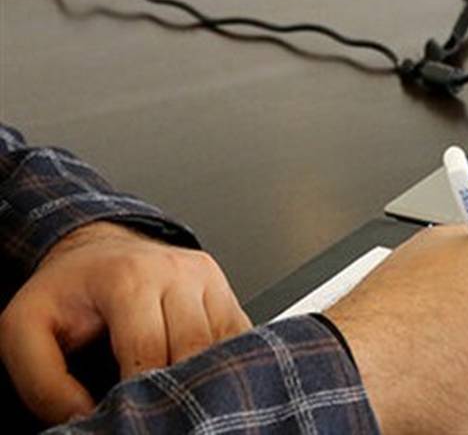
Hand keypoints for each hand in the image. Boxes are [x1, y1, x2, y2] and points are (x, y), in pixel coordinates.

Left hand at [0, 221, 251, 423]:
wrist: (97, 250)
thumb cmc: (66, 291)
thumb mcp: (24, 332)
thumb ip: (44, 383)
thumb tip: (85, 418)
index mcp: (128, 278)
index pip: (147, 349)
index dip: (140, 392)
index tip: (131, 415)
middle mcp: (176, 272)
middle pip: (193, 348)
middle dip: (175, 390)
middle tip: (157, 414)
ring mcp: (207, 279)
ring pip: (223, 344)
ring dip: (203, 378)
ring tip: (178, 402)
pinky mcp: (225, 291)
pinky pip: (240, 336)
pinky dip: (225, 363)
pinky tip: (203, 379)